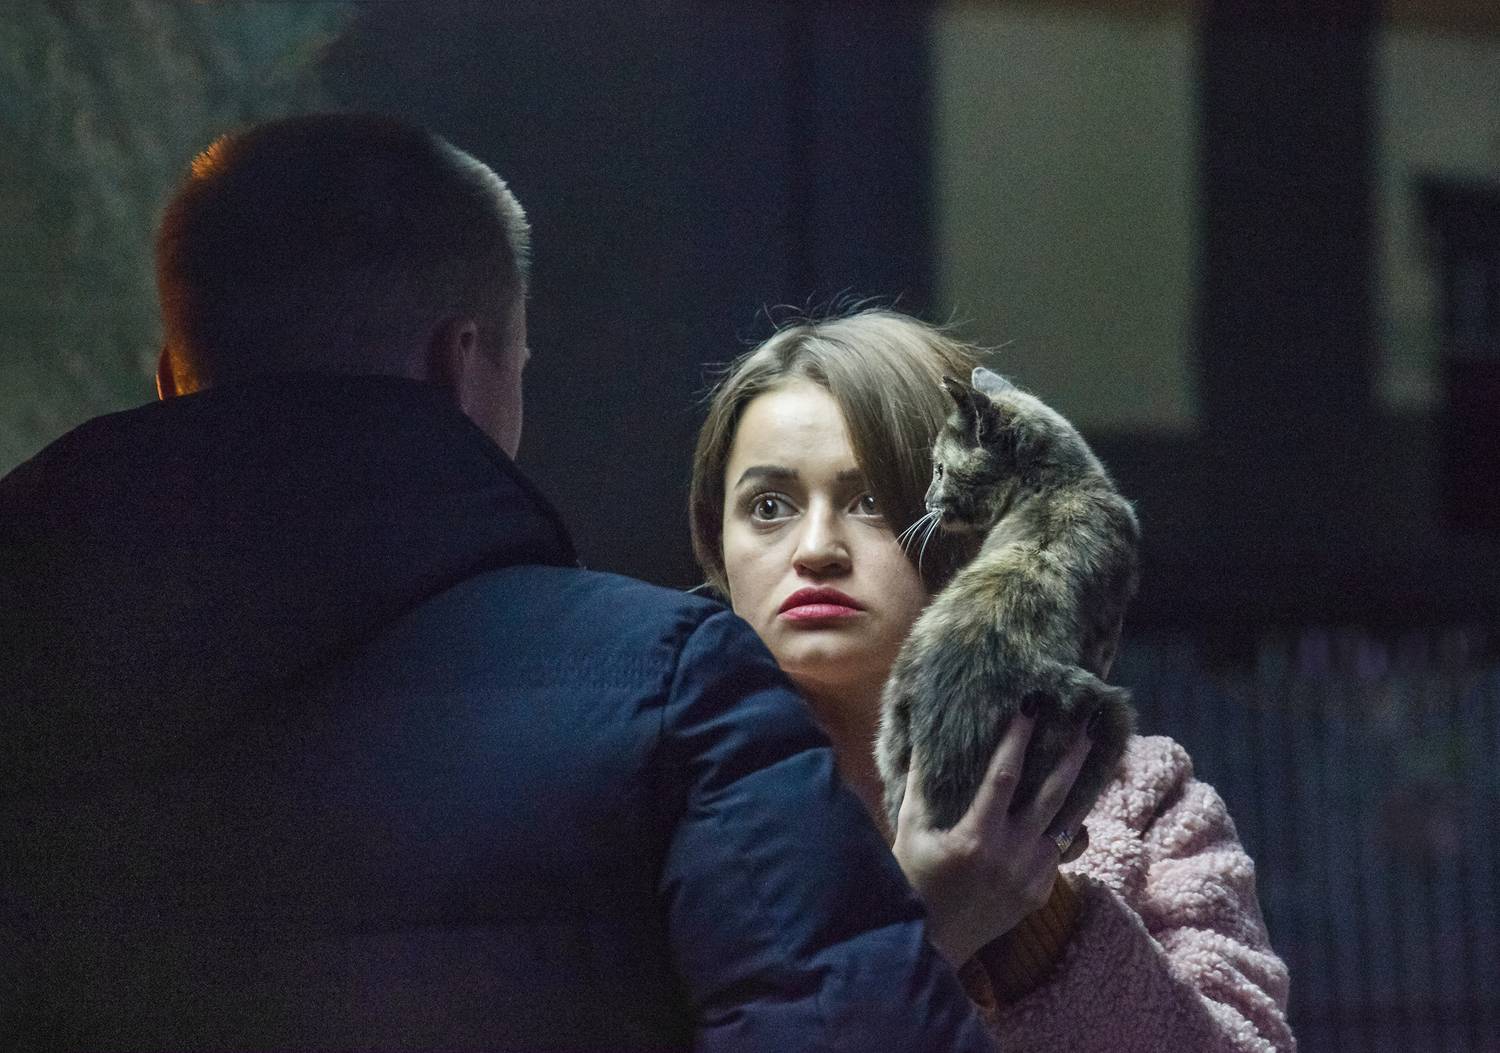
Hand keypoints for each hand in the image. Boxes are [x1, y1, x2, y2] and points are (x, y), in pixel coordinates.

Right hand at [892, 711, 1095, 966]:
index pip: (1004, 777)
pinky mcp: (1040, 893)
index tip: (1030, 708)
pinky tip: (1070, 806)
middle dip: (1070, 759)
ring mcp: (1030, 877)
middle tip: (1085, 727)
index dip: (1018, 740)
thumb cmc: (914, 877)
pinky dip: (1064, 827)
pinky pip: (1059, 852)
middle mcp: (1009, 855)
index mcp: (975, 837)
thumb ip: (919, 783)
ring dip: (1080, 789)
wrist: (933, 940)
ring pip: (1066, 824)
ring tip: (1091, 757)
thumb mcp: (909, 828)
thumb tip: (924, 738)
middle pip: (1051, 796)